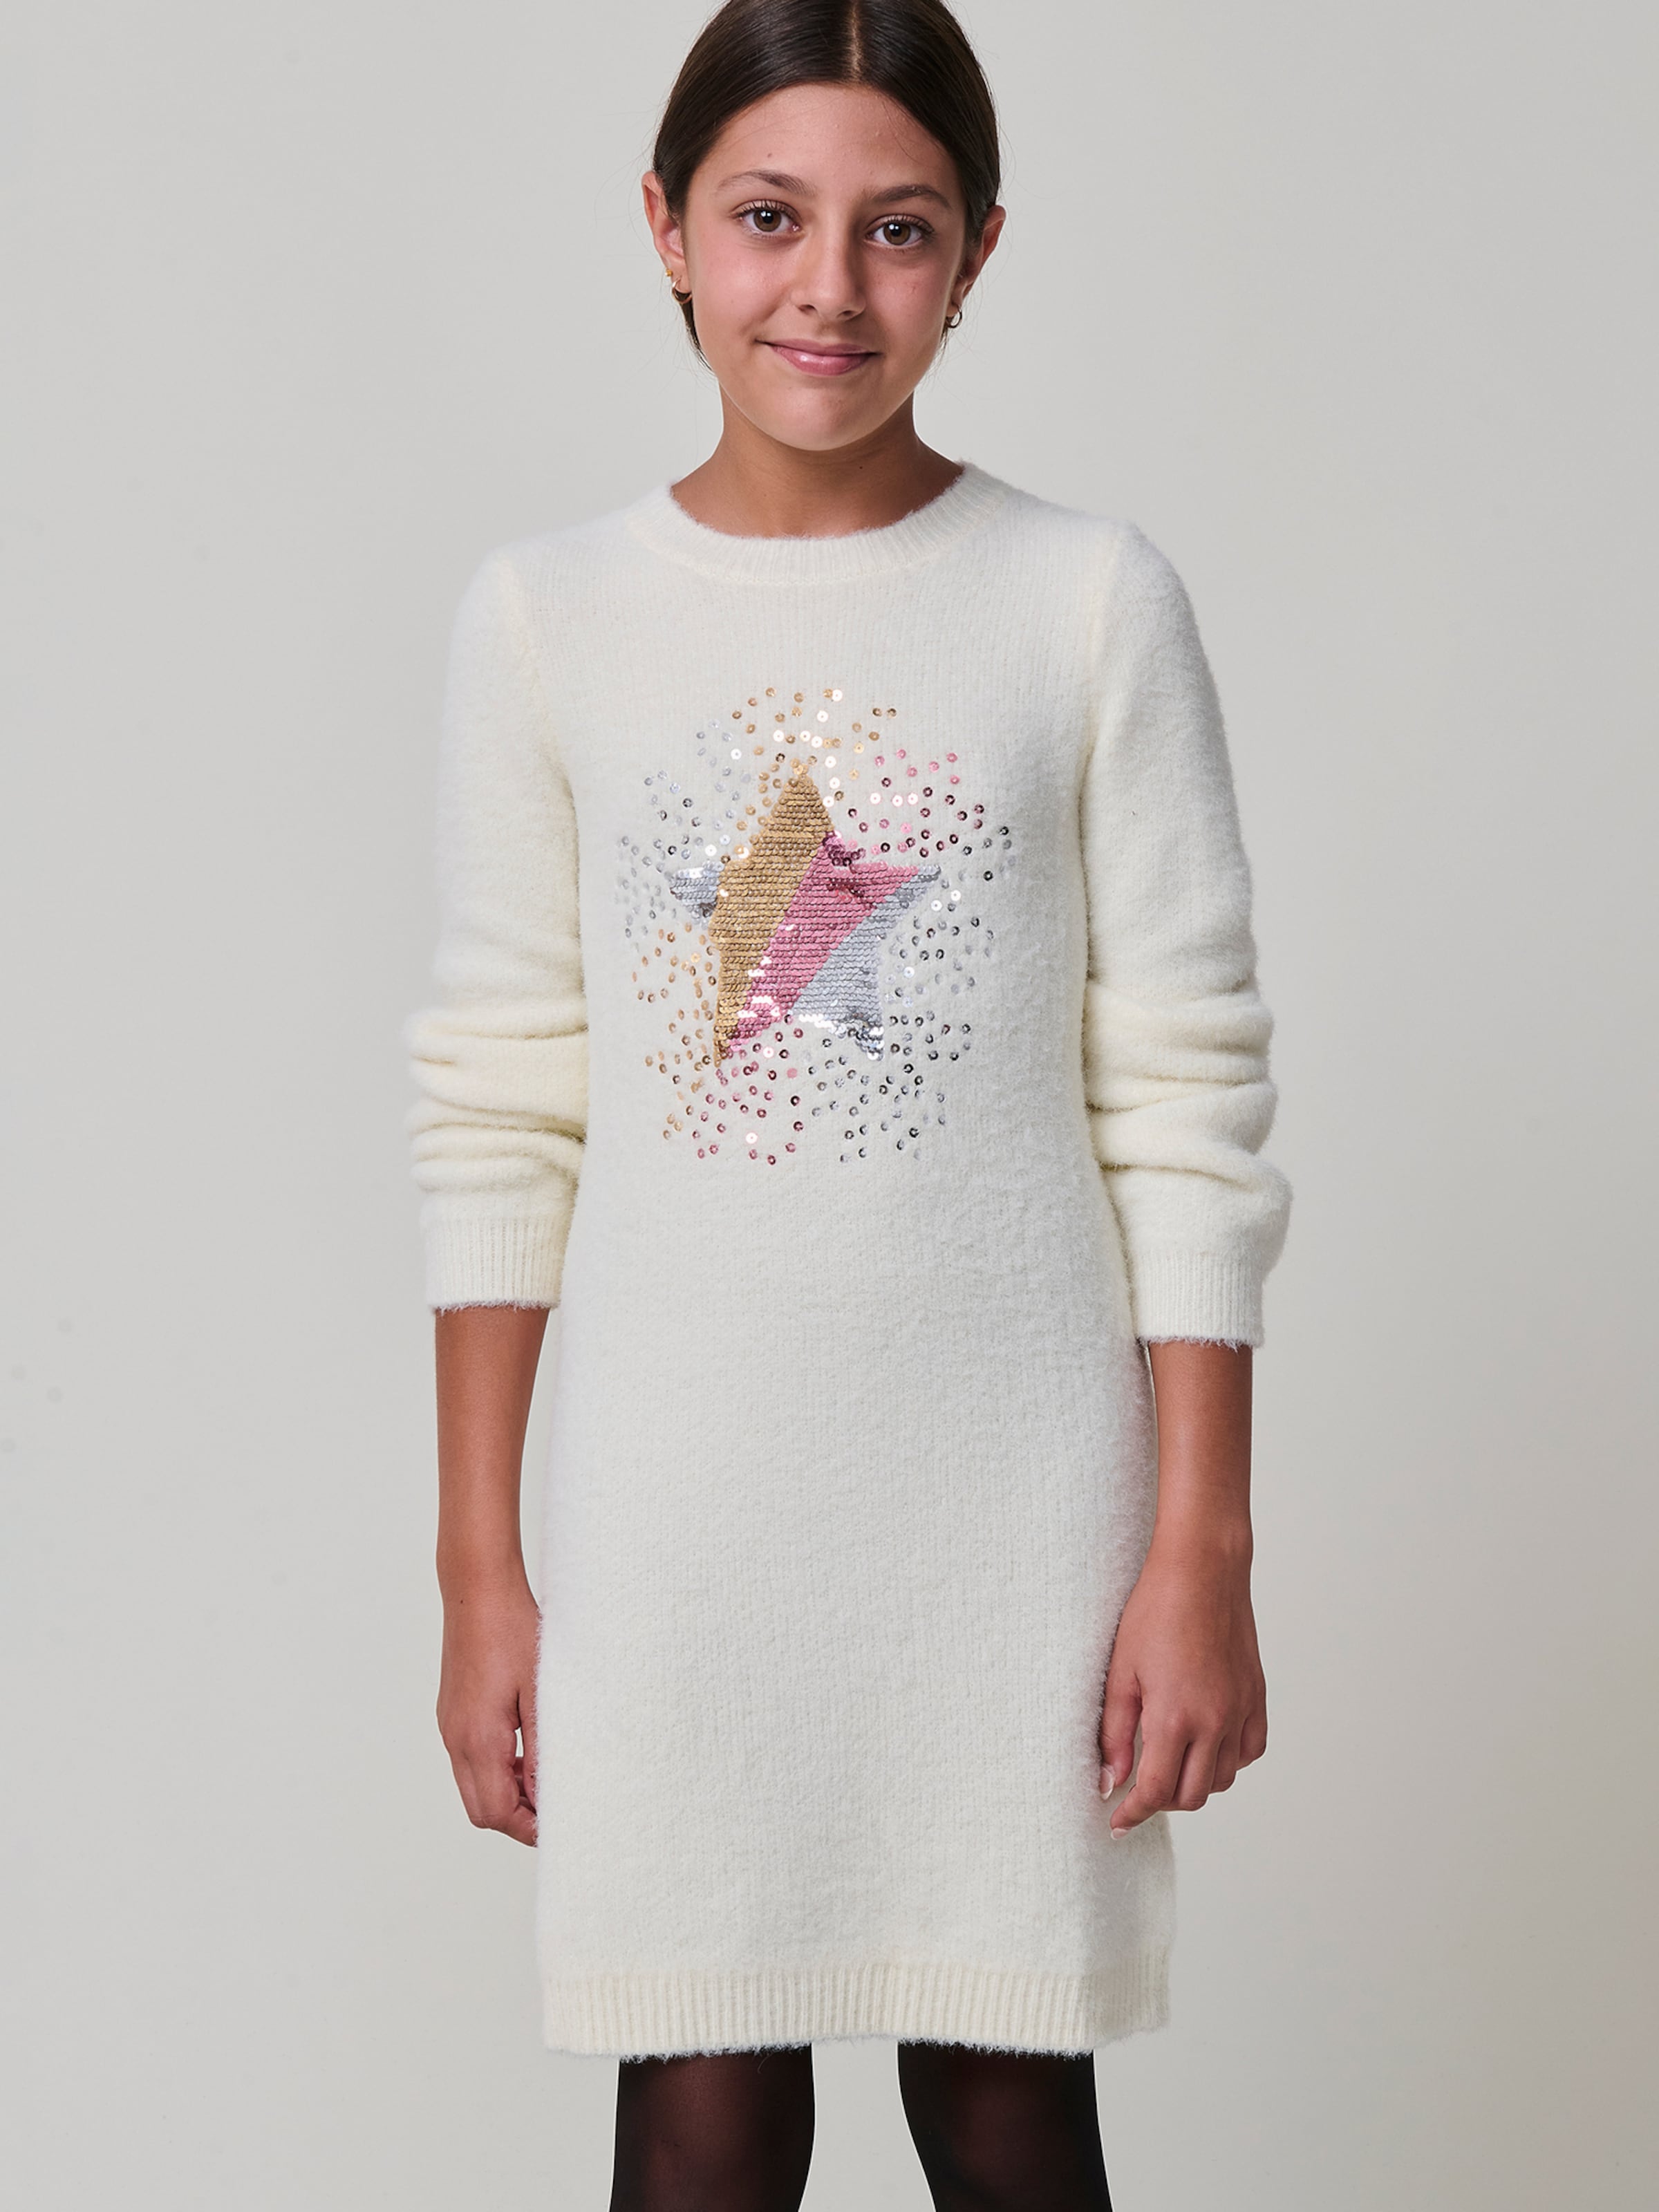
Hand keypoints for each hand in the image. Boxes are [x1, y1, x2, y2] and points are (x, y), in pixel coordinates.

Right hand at [436, 1572, 540, 1846]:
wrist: (477, 1589)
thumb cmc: (512, 1630)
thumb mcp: (540, 1692)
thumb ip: (543, 1749)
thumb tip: (548, 1795)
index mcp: (478, 1739)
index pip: (496, 1813)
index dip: (528, 1827)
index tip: (560, 1821)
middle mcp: (456, 1739)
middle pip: (480, 1809)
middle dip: (516, 1817)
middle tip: (554, 1801)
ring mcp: (449, 1726)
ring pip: (473, 1786)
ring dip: (507, 1792)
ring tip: (543, 1770)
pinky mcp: (451, 1714)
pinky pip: (469, 1760)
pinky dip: (496, 1768)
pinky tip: (523, 1746)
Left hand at [1099, 1541, 1266, 1837]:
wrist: (1203, 1570)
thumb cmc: (1155, 1611)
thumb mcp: (1121, 1672)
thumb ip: (1115, 1733)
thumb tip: (1110, 1782)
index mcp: (1176, 1718)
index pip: (1156, 1791)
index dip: (1133, 1813)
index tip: (1117, 1822)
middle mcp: (1215, 1722)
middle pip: (1192, 1795)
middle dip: (1161, 1801)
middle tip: (1138, 1788)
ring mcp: (1241, 1711)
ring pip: (1222, 1778)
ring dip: (1194, 1781)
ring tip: (1169, 1761)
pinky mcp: (1256, 1697)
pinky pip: (1249, 1751)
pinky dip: (1227, 1760)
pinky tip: (1205, 1743)